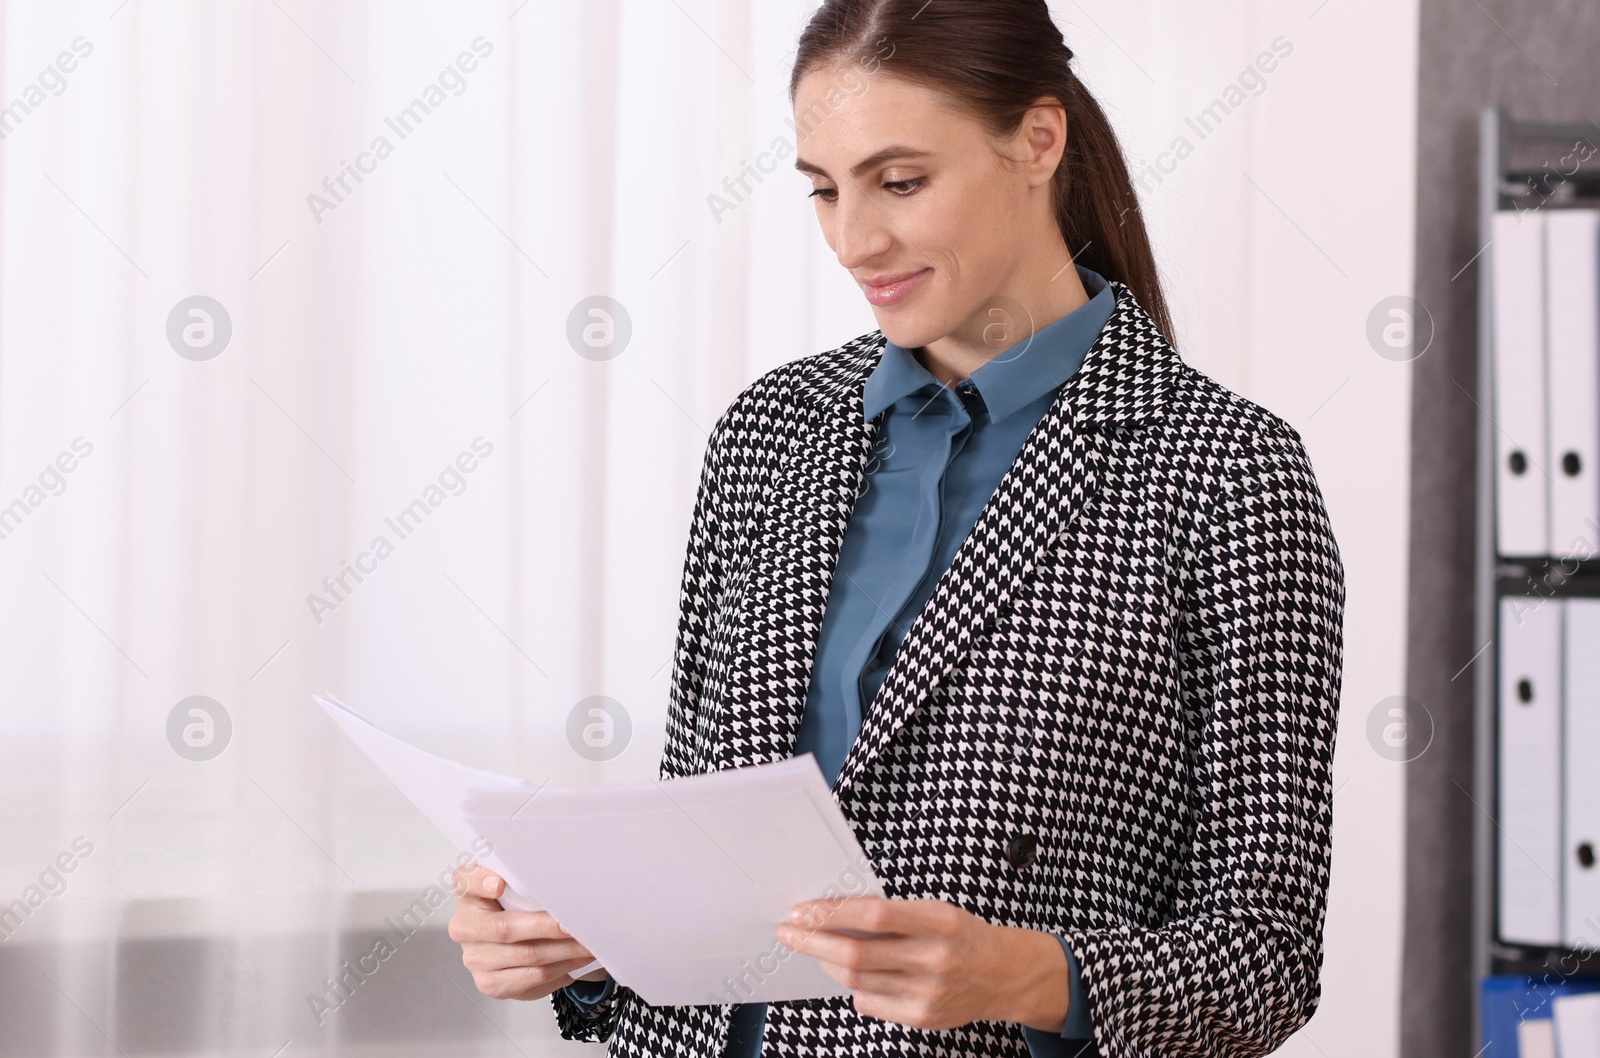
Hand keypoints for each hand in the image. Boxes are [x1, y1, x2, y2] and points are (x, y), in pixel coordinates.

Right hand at [448, 864, 608, 999]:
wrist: (508, 943)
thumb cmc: (514, 907)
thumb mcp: (515, 886)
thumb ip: (525, 879)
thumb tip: (563, 880)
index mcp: (468, 894)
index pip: (465, 882)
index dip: (481, 882)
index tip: (500, 884)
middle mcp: (465, 927)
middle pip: (505, 928)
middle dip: (546, 927)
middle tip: (573, 924)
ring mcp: (475, 958)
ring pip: (526, 956)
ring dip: (563, 951)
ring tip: (588, 942)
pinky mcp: (490, 983)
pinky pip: (532, 979)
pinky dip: (561, 969)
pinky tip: (576, 960)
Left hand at [774, 896, 1068, 1032]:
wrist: (1003, 975)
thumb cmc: (961, 935)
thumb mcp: (934, 910)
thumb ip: (891, 914)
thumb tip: (833, 914)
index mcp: (940, 922)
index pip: (874, 914)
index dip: (832, 913)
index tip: (802, 911)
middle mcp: (935, 959)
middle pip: (857, 954)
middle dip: (814, 942)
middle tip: (790, 933)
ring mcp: (929, 993)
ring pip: (857, 981)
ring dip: (827, 963)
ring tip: (817, 950)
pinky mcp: (923, 1018)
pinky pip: (870, 1003)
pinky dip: (853, 987)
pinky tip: (851, 975)